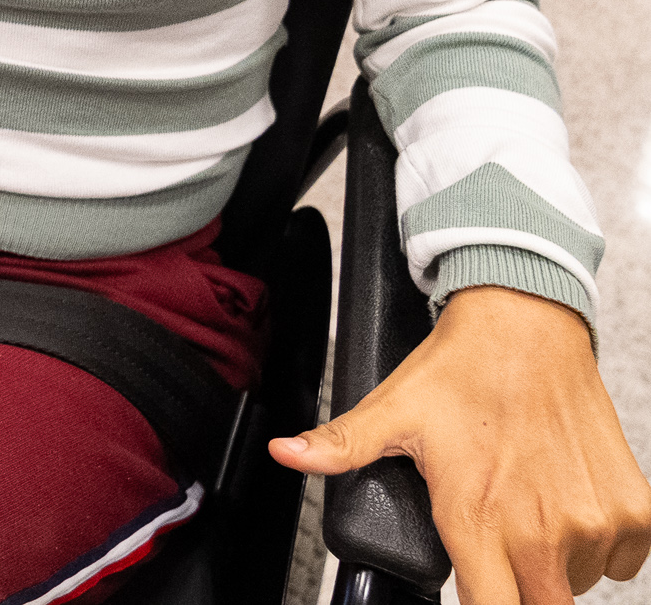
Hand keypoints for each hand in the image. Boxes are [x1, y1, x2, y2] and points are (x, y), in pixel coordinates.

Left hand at [270, 286, 650, 601]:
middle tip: (499, 541)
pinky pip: (625, 560)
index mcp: (477, 519)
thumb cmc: (462, 369)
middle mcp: (542, 532)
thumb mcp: (390, 411)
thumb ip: (339, 446)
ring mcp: (594, 523)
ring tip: (527, 505)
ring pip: (579, 584)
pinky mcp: (634, 509)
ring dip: (557, 562)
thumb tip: (286, 453)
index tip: (477, 592)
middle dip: (517, 589)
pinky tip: (566, 501)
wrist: (526, 324)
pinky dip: (601, 544)